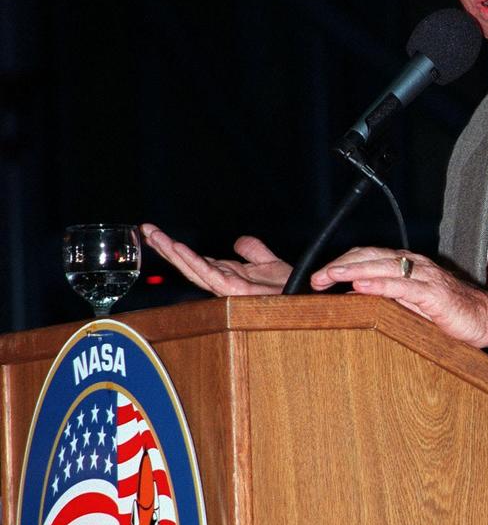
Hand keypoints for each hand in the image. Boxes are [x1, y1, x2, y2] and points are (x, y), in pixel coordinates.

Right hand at [141, 223, 290, 295]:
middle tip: (145, 229)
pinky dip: (192, 261)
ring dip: (173, 252)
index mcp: (228, 275)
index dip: (176, 247)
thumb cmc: (290, 286)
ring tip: (154, 236)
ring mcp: (227, 288)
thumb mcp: (270, 263)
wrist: (306, 295)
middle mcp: (224, 282)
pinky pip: (209, 275)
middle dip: (165, 247)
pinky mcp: (235, 291)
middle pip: (188, 263)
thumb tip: (240, 241)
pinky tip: (179, 249)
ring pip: (193, 269)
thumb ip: (254, 251)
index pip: (195, 259)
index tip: (156, 233)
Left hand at [310, 247, 487, 352]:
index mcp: (407, 265)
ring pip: (381, 265)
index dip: (341, 263)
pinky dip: (378, 283)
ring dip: (351, 270)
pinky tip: (361, 286)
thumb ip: (387, 298)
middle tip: (315, 277)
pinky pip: (401, 285)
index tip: (319, 276)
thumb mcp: (412, 304)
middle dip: (338, 265)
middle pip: (368, 256)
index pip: (367, 256)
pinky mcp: (434, 293)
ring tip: (328, 277)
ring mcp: (424, 276)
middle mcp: (414, 264)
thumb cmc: (450, 313)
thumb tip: (354, 297)